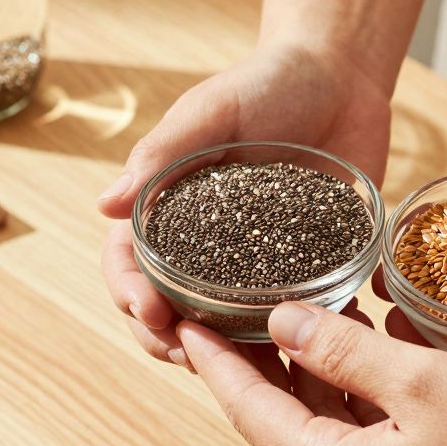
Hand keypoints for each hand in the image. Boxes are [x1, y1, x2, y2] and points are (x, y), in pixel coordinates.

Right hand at [98, 44, 391, 365]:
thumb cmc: (268, 81)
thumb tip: (104, 205)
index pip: (129, 261)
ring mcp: (256, 261)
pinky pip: (290, 314)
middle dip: (165, 338)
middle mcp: (206, 243)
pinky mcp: (307, 267)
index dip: (128, 292)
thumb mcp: (213, 109)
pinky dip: (283, 340)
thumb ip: (165, 152)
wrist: (342, 75)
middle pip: (168, 306)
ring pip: (222, 325)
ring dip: (220, 354)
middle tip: (186, 356)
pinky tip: (294, 353)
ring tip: (234, 369)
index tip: (149, 312)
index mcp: (169, 207)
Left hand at [176, 303, 446, 445]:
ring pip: (317, 434)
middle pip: (275, 424)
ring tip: (295, 317)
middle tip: (233, 308)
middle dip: (253, 366)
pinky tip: (360, 356)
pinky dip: (347, 401)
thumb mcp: (423, 383)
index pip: (247, 409)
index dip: (215, 359)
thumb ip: (342, 351)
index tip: (185, 317)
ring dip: (305, 379)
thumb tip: (283, 321)